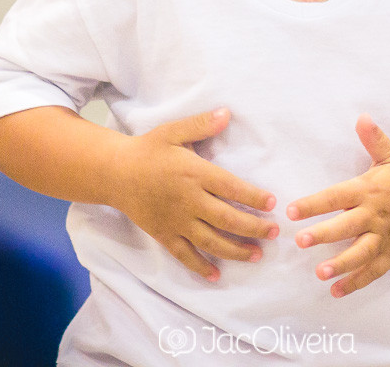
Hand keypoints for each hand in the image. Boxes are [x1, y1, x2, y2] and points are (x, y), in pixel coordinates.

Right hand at [115, 108, 278, 281]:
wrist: (114, 173)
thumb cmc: (148, 150)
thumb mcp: (173, 131)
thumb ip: (201, 124)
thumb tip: (227, 113)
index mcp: (194, 173)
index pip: (231, 188)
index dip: (254, 197)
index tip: (272, 204)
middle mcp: (189, 200)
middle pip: (227, 219)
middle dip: (254, 228)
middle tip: (275, 233)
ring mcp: (176, 221)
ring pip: (211, 241)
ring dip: (236, 251)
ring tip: (257, 255)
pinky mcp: (164, 234)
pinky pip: (185, 255)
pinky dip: (201, 267)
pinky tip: (217, 276)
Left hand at [287, 114, 389, 297]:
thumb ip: (374, 139)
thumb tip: (361, 117)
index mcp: (370, 189)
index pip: (336, 196)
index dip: (314, 203)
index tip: (292, 210)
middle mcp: (375, 215)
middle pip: (346, 227)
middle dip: (322, 235)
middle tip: (300, 241)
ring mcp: (385, 237)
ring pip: (360, 254)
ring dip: (340, 265)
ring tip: (320, 273)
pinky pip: (374, 271)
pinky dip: (356, 282)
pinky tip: (336, 291)